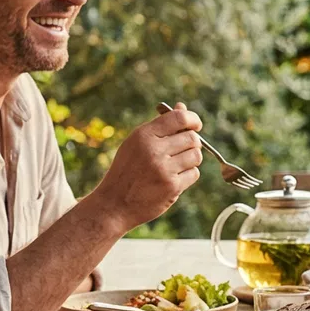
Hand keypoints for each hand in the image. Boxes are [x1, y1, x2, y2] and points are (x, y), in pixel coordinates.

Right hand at [94, 104, 202, 229]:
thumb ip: (160, 126)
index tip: (195, 125)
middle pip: (192, 138)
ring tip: (176, 165)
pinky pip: (194, 174)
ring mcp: (163, 169)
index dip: (192, 119)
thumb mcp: (136, 143)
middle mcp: (154, 150)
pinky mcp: (172, 187)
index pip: (179, 118)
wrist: (114, 204)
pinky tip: (173, 179)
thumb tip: (182, 106)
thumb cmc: (126, 170)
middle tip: (182, 150)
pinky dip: (188, 175)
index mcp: (143, 135)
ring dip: (191, 160)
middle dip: (192, 143)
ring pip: (196, 156)